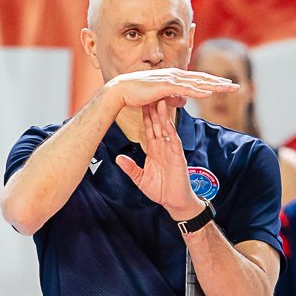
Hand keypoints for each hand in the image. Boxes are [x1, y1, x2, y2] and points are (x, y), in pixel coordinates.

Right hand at [105, 67, 236, 112]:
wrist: (121, 91)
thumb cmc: (138, 94)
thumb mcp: (161, 97)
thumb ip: (173, 97)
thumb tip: (183, 101)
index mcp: (175, 77)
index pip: (199, 80)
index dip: (214, 82)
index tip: (227, 85)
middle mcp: (176, 75)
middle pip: (203, 79)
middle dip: (221, 83)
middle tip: (237, 87)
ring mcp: (171, 80)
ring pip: (197, 83)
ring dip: (214, 86)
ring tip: (228, 89)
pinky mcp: (164, 86)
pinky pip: (184, 89)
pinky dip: (197, 91)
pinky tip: (209, 93)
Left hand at [115, 100, 201, 219]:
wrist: (175, 202)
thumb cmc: (161, 190)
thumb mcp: (140, 179)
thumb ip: (130, 168)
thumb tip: (118, 159)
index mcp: (154, 150)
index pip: (149, 129)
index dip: (144, 117)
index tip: (138, 103)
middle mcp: (163, 147)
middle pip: (157, 124)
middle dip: (153, 110)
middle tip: (148, 93)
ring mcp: (171, 150)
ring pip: (167, 129)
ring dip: (163, 115)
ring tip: (159, 100)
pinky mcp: (178, 156)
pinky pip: (174, 141)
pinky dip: (171, 131)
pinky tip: (167, 121)